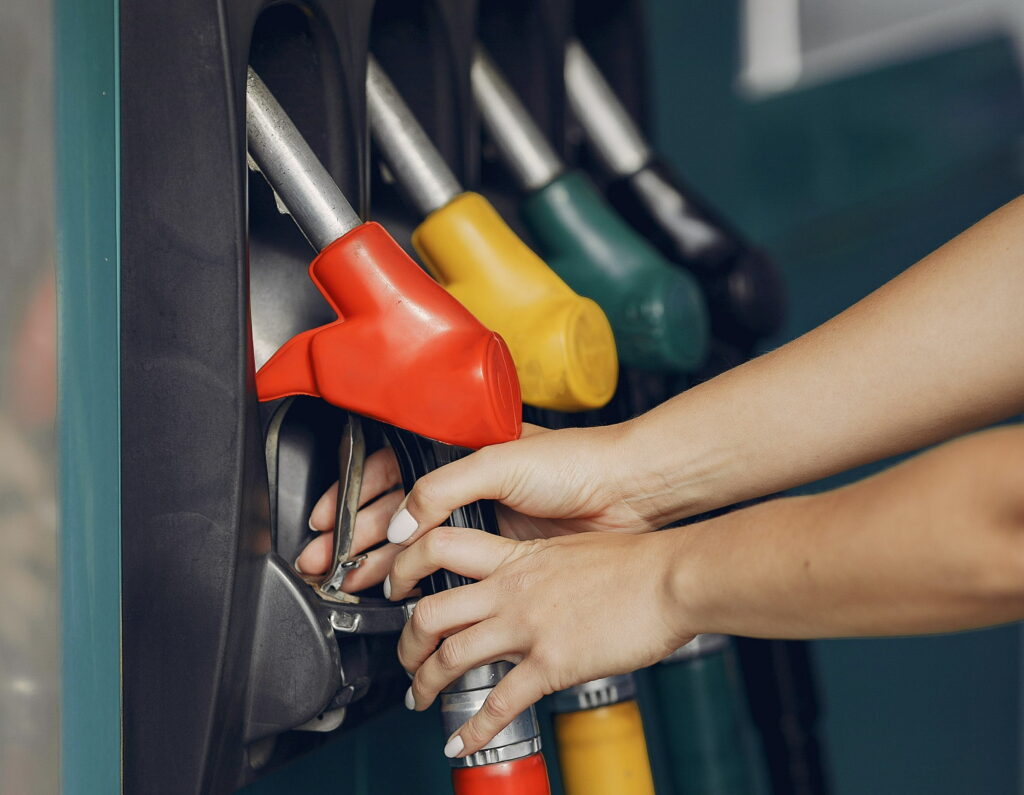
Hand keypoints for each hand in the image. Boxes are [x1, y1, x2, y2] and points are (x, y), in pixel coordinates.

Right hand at [302, 422, 655, 588]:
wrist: (627, 493)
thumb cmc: (575, 463)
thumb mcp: (499, 462)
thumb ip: (443, 490)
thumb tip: (402, 526)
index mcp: (459, 450)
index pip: (391, 470)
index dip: (355, 496)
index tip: (327, 521)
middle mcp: (467, 484)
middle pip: (396, 511)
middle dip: (355, 536)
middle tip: (325, 562)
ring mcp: (483, 519)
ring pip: (417, 543)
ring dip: (380, 561)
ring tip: (352, 583)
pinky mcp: (502, 552)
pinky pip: (448, 568)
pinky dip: (420, 580)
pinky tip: (401, 593)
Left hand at [385, 527, 691, 757]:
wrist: (671, 578)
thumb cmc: (637, 562)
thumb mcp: (573, 549)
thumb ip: (541, 565)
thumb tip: (532, 581)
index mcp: (516, 557)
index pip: (439, 549)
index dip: (406, 567)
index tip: (397, 587)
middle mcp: (511, 589)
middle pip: (429, 611)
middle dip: (407, 642)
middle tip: (406, 659)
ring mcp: (527, 626)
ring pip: (450, 656)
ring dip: (424, 685)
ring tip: (419, 700)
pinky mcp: (551, 663)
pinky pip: (498, 703)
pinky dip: (472, 730)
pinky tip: (461, 743)